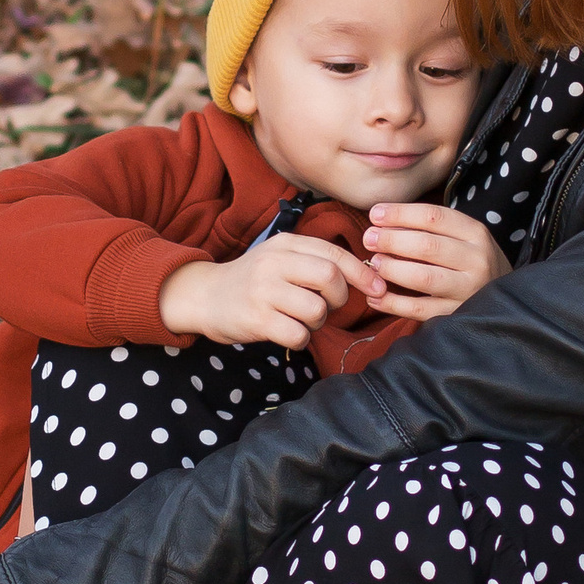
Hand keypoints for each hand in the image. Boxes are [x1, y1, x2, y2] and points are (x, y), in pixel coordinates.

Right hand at [157, 231, 377, 349]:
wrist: (205, 296)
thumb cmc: (253, 280)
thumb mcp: (280, 258)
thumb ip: (315, 261)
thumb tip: (365, 277)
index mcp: (285, 244)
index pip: (334, 253)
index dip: (361, 273)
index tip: (378, 288)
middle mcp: (274, 263)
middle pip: (330, 278)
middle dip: (338, 298)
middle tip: (326, 306)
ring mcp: (264, 291)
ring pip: (316, 310)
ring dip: (317, 322)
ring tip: (299, 318)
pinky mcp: (256, 319)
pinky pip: (298, 334)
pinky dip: (300, 339)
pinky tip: (286, 332)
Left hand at [362, 202, 508, 319]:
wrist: (506, 295)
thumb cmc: (471, 260)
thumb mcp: (461, 236)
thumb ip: (429, 228)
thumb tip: (381, 221)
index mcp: (475, 233)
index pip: (433, 216)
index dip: (400, 214)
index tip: (375, 214)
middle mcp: (476, 259)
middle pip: (426, 245)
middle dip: (391, 240)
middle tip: (368, 239)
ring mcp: (469, 289)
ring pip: (423, 277)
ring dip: (392, 269)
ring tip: (374, 264)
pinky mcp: (457, 314)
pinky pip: (420, 309)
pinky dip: (393, 303)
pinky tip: (376, 297)